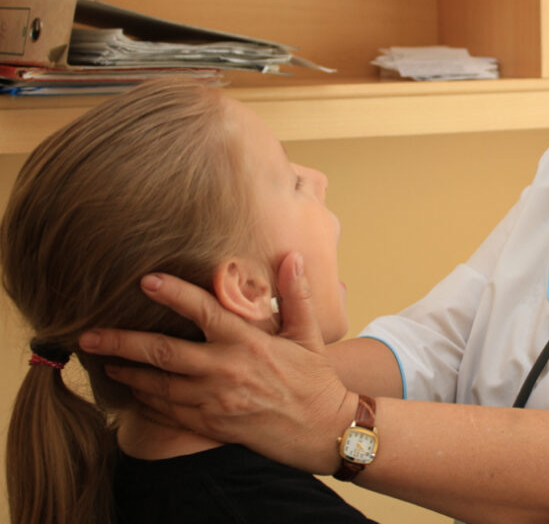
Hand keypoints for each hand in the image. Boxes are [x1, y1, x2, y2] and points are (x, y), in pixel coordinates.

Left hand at [79, 252, 351, 473]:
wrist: (322, 429)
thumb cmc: (315, 379)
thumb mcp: (309, 334)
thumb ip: (295, 295)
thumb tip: (293, 257)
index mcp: (248, 343)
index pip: (203, 312)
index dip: (173, 294)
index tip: (145, 280)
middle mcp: (226, 370)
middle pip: (163, 352)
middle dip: (122, 341)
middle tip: (89, 332)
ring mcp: (215, 400)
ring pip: (158, 385)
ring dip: (127, 372)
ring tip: (103, 360)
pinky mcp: (211, 425)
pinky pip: (169, 412)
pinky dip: (145, 401)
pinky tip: (131, 392)